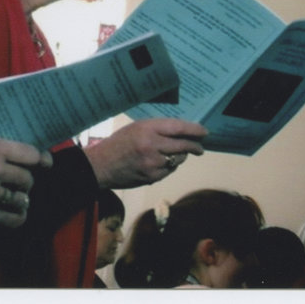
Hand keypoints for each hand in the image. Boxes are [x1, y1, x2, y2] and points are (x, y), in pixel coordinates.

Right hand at [0, 137, 52, 227]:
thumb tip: (8, 154)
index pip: (30, 154)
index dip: (42, 159)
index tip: (46, 163)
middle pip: (27, 178)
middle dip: (26, 181)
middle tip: (21, 182)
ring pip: (20, 197)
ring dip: (21, 199)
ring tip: (18, 199)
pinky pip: (9, 217)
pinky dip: (16, 217)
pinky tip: (17, 215)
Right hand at [83, 118, 206, 188]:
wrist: (101, 166)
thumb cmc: (118, 143)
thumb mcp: (136, 128)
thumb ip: (157, 129)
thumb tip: (181, 133)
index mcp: (147, 129)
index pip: (178, 127)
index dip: (194, 129)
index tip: (204, 132)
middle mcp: (152, 145)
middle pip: (183, 146)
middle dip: (195, 146)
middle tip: (200, 147)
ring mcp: (153, 163)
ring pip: (178, 159)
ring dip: (180, 156)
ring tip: (172, 153)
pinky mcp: (152, 177)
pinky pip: (169, 170)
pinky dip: (168, 166)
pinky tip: (158, 163)